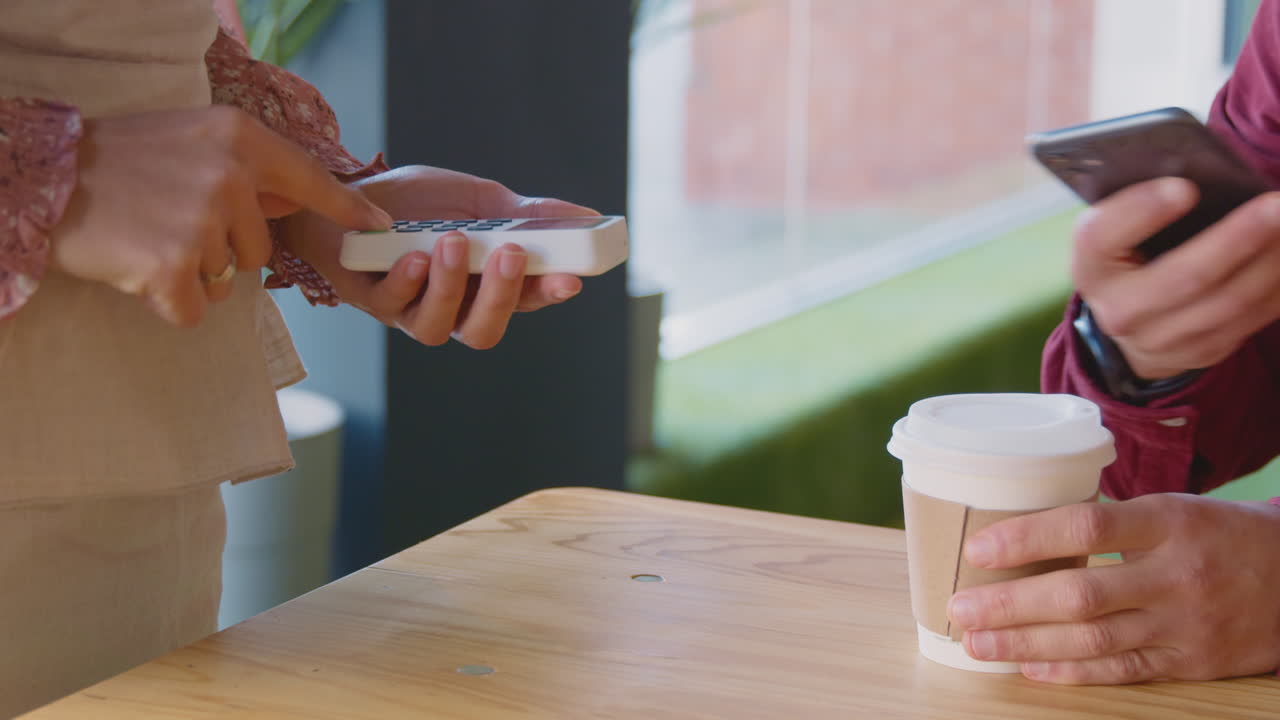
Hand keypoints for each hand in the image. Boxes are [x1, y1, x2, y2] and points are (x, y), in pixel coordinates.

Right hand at [51, 106, 389, 326]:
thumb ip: (248, 168)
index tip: (378, 229)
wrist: (48, 181)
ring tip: (151, 238)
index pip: (309, 180)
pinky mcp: (173, 267)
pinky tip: (139, 268)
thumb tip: (295, 202)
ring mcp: (203, 221)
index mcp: (240, 139)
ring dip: (192, 274)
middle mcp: (230, 175)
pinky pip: (196, 309)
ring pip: (227, 279)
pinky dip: (168, 302)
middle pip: (261, 250)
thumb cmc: (121, 162)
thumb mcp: (194, 140)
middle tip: (170, 223)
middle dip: (222, 250)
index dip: (344, 209)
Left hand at [278, 164, 593, 348]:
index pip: (525, 301)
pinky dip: (407, 280)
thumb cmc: (417, 204)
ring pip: (435, 327)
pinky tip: (414, 254)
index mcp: (483, 287)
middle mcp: (449, 308)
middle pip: (483, 331)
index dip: (548, 295)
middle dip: (500, 297)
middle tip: (512, 254)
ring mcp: (408, 309)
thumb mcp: (479, 200)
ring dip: (450, 285)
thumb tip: (587, 216)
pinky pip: (391, 304)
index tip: (570, 278)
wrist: (347, 194)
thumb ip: (528, 214)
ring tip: (454, 241)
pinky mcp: (369, 298)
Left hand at [946, 495, 1279, 683]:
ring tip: (979, 643)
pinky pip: (1122, 670)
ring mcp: (1186, 623)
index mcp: (1168, 521)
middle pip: (1080, 593)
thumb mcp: (1173, 509)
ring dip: (1027, 642)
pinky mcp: (1192, 662)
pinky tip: (1030, 666)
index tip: (978, 548)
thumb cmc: (1220, 534)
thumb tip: (1024, 527)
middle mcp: (1176, 573)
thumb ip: (1111, 521)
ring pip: (1093, 639)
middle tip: (961, 608)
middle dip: (1011, 604)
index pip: (1086, 525)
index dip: (1027, 538)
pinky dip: (1072, 670)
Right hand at [1072, 177, 1279, 379]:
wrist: (1128, 324)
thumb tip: (1205, 181)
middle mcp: (1120, 310)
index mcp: (1091, 266)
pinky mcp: (1203, 351)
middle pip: (1186, 276)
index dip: (1142, 211)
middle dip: (1237, 238)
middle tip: (1275, 204)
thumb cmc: (1125, 256)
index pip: (1102, 236)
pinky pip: (1254, 318)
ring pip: (1231, 302)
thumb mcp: (1114, 230)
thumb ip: (1139, 206)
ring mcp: (1162, 340)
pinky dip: (1279, 283)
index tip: (1185, 188)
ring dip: (1272, 260)